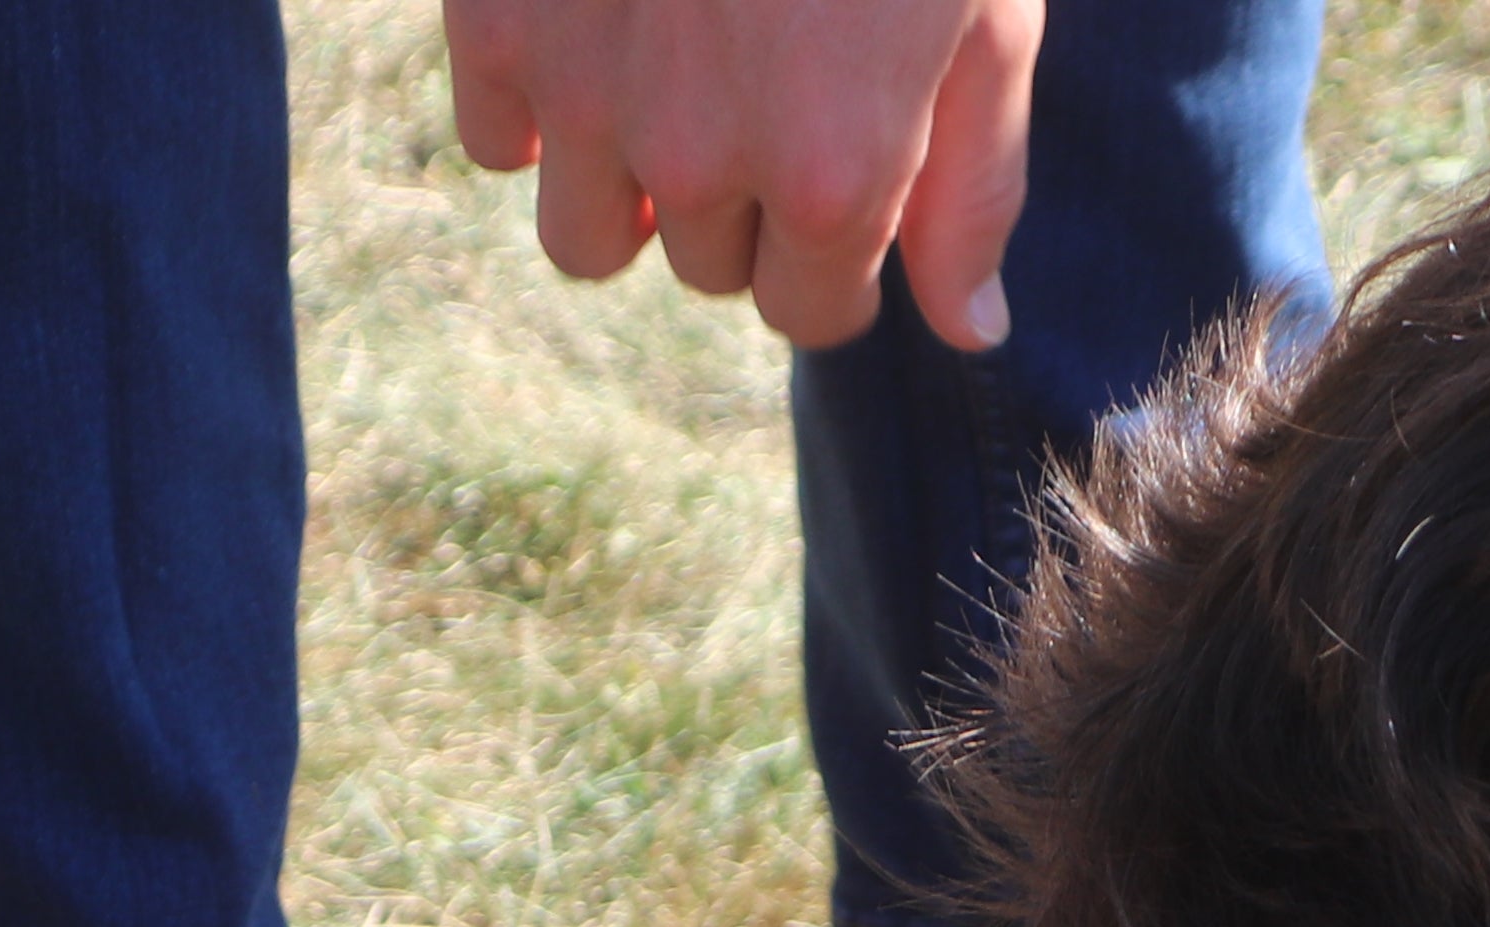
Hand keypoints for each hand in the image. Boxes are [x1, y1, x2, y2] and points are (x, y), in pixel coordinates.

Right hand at [442, 0, 1037, 350]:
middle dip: (748, 197)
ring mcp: (589, 96)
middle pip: (708, 265)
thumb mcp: (988, 12)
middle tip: (777, 67)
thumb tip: (970, 332)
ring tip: (680, 73)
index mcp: (835, 171)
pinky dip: (544, 109)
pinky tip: (604, 26)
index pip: (813, 313)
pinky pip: (501, 143)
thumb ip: (975, 180)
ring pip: (589, 236)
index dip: (841, 253)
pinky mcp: (502, 23)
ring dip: (635, 183)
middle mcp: (700, 160)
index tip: (852, 170)